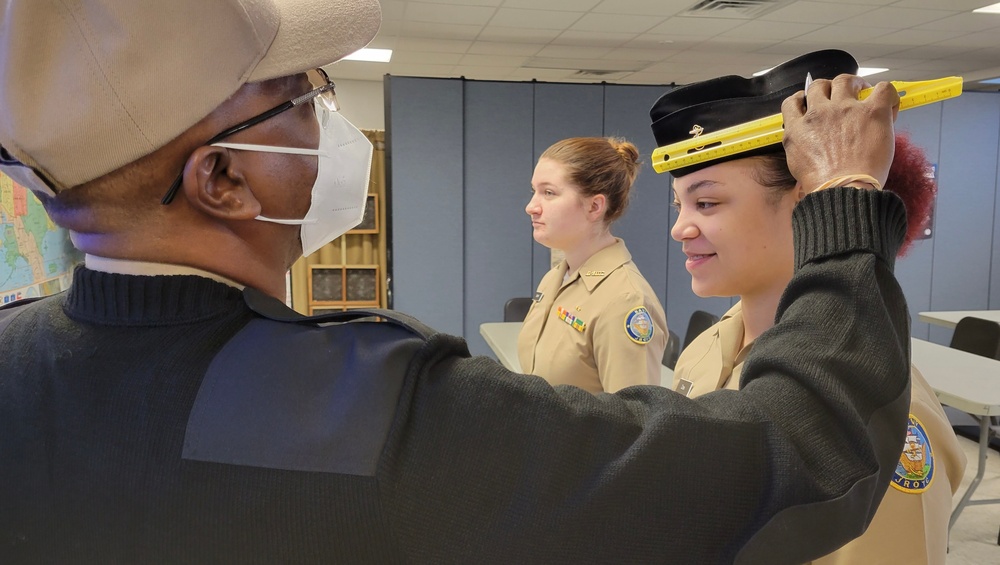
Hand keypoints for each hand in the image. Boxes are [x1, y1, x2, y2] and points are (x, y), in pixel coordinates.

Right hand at [781, 74, 899, 191]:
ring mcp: (845, 109)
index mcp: (798, 128)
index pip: (793, 102)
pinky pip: (882, 88)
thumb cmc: (824, 185)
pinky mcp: (871, 111)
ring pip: (845, 80)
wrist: (842, 191)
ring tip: (864, 92)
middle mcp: (819, 114)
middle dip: (829, 88)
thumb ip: (801, 145)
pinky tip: (888, 105)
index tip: (810, 102)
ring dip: (855, 84)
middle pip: (819, 85)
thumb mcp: (796, 164)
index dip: (802, 98)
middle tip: (841, 97)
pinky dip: (886, 93)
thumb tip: (811, 143)